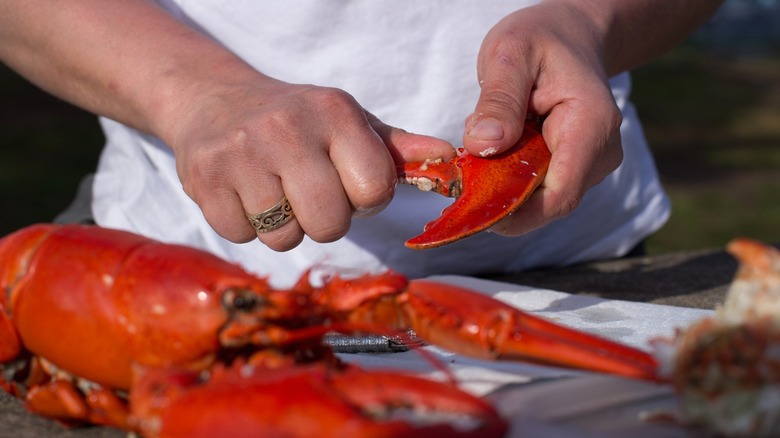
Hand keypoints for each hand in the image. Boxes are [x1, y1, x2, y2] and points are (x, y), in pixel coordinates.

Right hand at [165, 76, 453, 250]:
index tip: (349, 185)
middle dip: (326, 220)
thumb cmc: (298, 120)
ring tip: (276, 193)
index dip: (366, 199)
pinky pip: (241, 236)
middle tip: (311, 195)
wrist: (216, 101)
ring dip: (286, 226)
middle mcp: (286, 128)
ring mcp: (240, 153)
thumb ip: (398, 150)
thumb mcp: (349, 123)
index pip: (374, 190)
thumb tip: (450, 160)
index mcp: (334, 113)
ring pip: (284, 237)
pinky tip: (246, 194)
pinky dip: (247, 225)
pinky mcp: (202, 179)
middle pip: (329, 223)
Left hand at [463, 2, 623, 235]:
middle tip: (461, 174)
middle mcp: (600, 154)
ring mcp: (590, 165)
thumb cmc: (540, 39)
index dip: (516, 213)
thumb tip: (483, 146)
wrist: (569, 37)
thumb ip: (498, 100)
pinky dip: (508, 180)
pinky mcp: (574, 169)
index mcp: (591, 125)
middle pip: (547, 203)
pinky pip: (537, 189)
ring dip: (502, 187)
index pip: (560, 195)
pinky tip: (493, 153)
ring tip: (479, 151)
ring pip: (539, 200)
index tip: (471, 205)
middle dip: (500, 198)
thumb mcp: (511, 54)